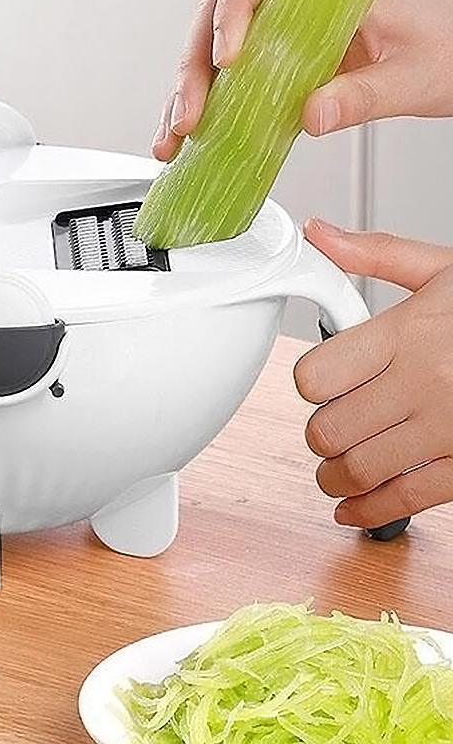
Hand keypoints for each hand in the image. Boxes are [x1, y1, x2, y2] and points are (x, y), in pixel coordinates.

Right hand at [152, 0, 452, 160]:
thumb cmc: (445, 50)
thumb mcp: (413, 75)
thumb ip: (365, 95)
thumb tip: (312, 115)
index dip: (235, 7)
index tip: (229, 54)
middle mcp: (297, 10)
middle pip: (221, 19)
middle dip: (194, 67)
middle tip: (190, 113)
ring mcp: (281, 44)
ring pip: (212, 55)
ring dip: (186, 95)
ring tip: (175, 136)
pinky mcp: (276, 77)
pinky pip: (228, 88)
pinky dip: (203, 116)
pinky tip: (186, 142)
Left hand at [294, 217, 452, 528]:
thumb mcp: (446, 269)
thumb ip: (375, 254)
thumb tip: (317, 235)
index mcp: (408, 332)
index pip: (315, 376)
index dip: (307, 383)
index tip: (315, 383)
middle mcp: (424, 383)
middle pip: (328, 428)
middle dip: (319, 432)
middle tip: (326, 427)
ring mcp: (448, 428)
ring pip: (358, 469)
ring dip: (333, 476)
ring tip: (332, 469)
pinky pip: (406, 499)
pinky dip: (368, 511)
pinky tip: (352, 509)